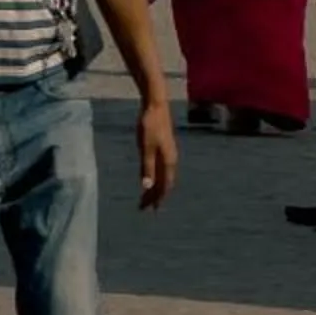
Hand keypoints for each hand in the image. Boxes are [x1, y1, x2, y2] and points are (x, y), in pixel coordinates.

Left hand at [137, 96, 178, 210]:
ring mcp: (169, 154)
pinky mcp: (165, 148)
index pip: (164, 187)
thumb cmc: (150, 125)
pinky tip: (150, 179)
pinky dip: (156, 178)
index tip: (148, 210)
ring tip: (146, 198)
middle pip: (165, 184)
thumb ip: (147, 167)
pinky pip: (162, 169)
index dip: (157, 199)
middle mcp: (171, 160)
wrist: (156, 104)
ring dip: (156, 188)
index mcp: (168, 162)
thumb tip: (147, 187)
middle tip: (144, 208)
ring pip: (164, 177)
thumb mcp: (146, 147)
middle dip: (155, 196)